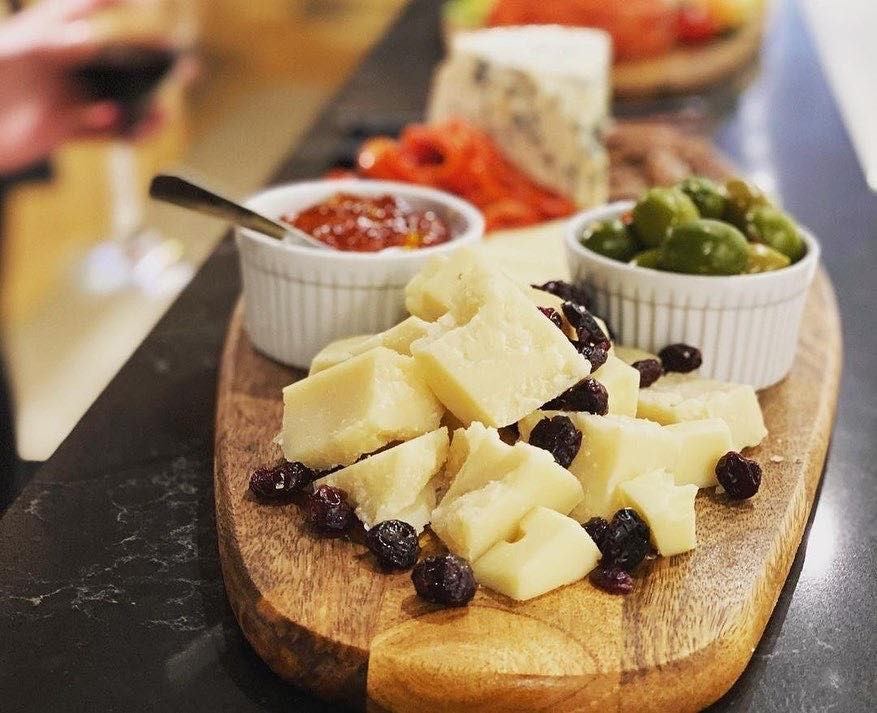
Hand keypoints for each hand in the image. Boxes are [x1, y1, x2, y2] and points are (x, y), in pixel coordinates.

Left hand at [0, 0, 189, 174]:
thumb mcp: (13, 57)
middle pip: (110, 59)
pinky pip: (102, 131)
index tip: (138, 0)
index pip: (79, 11)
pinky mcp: (61, 128)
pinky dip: (123, 133)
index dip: (107, 2)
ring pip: (113, 98)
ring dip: (142, 104)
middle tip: (177, 61)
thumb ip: (49, 46)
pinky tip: (136, 132)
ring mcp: (61, 98)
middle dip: (145, 61)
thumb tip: (89, 39)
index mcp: (40, 38)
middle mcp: (56, 66)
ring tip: (163, 112)